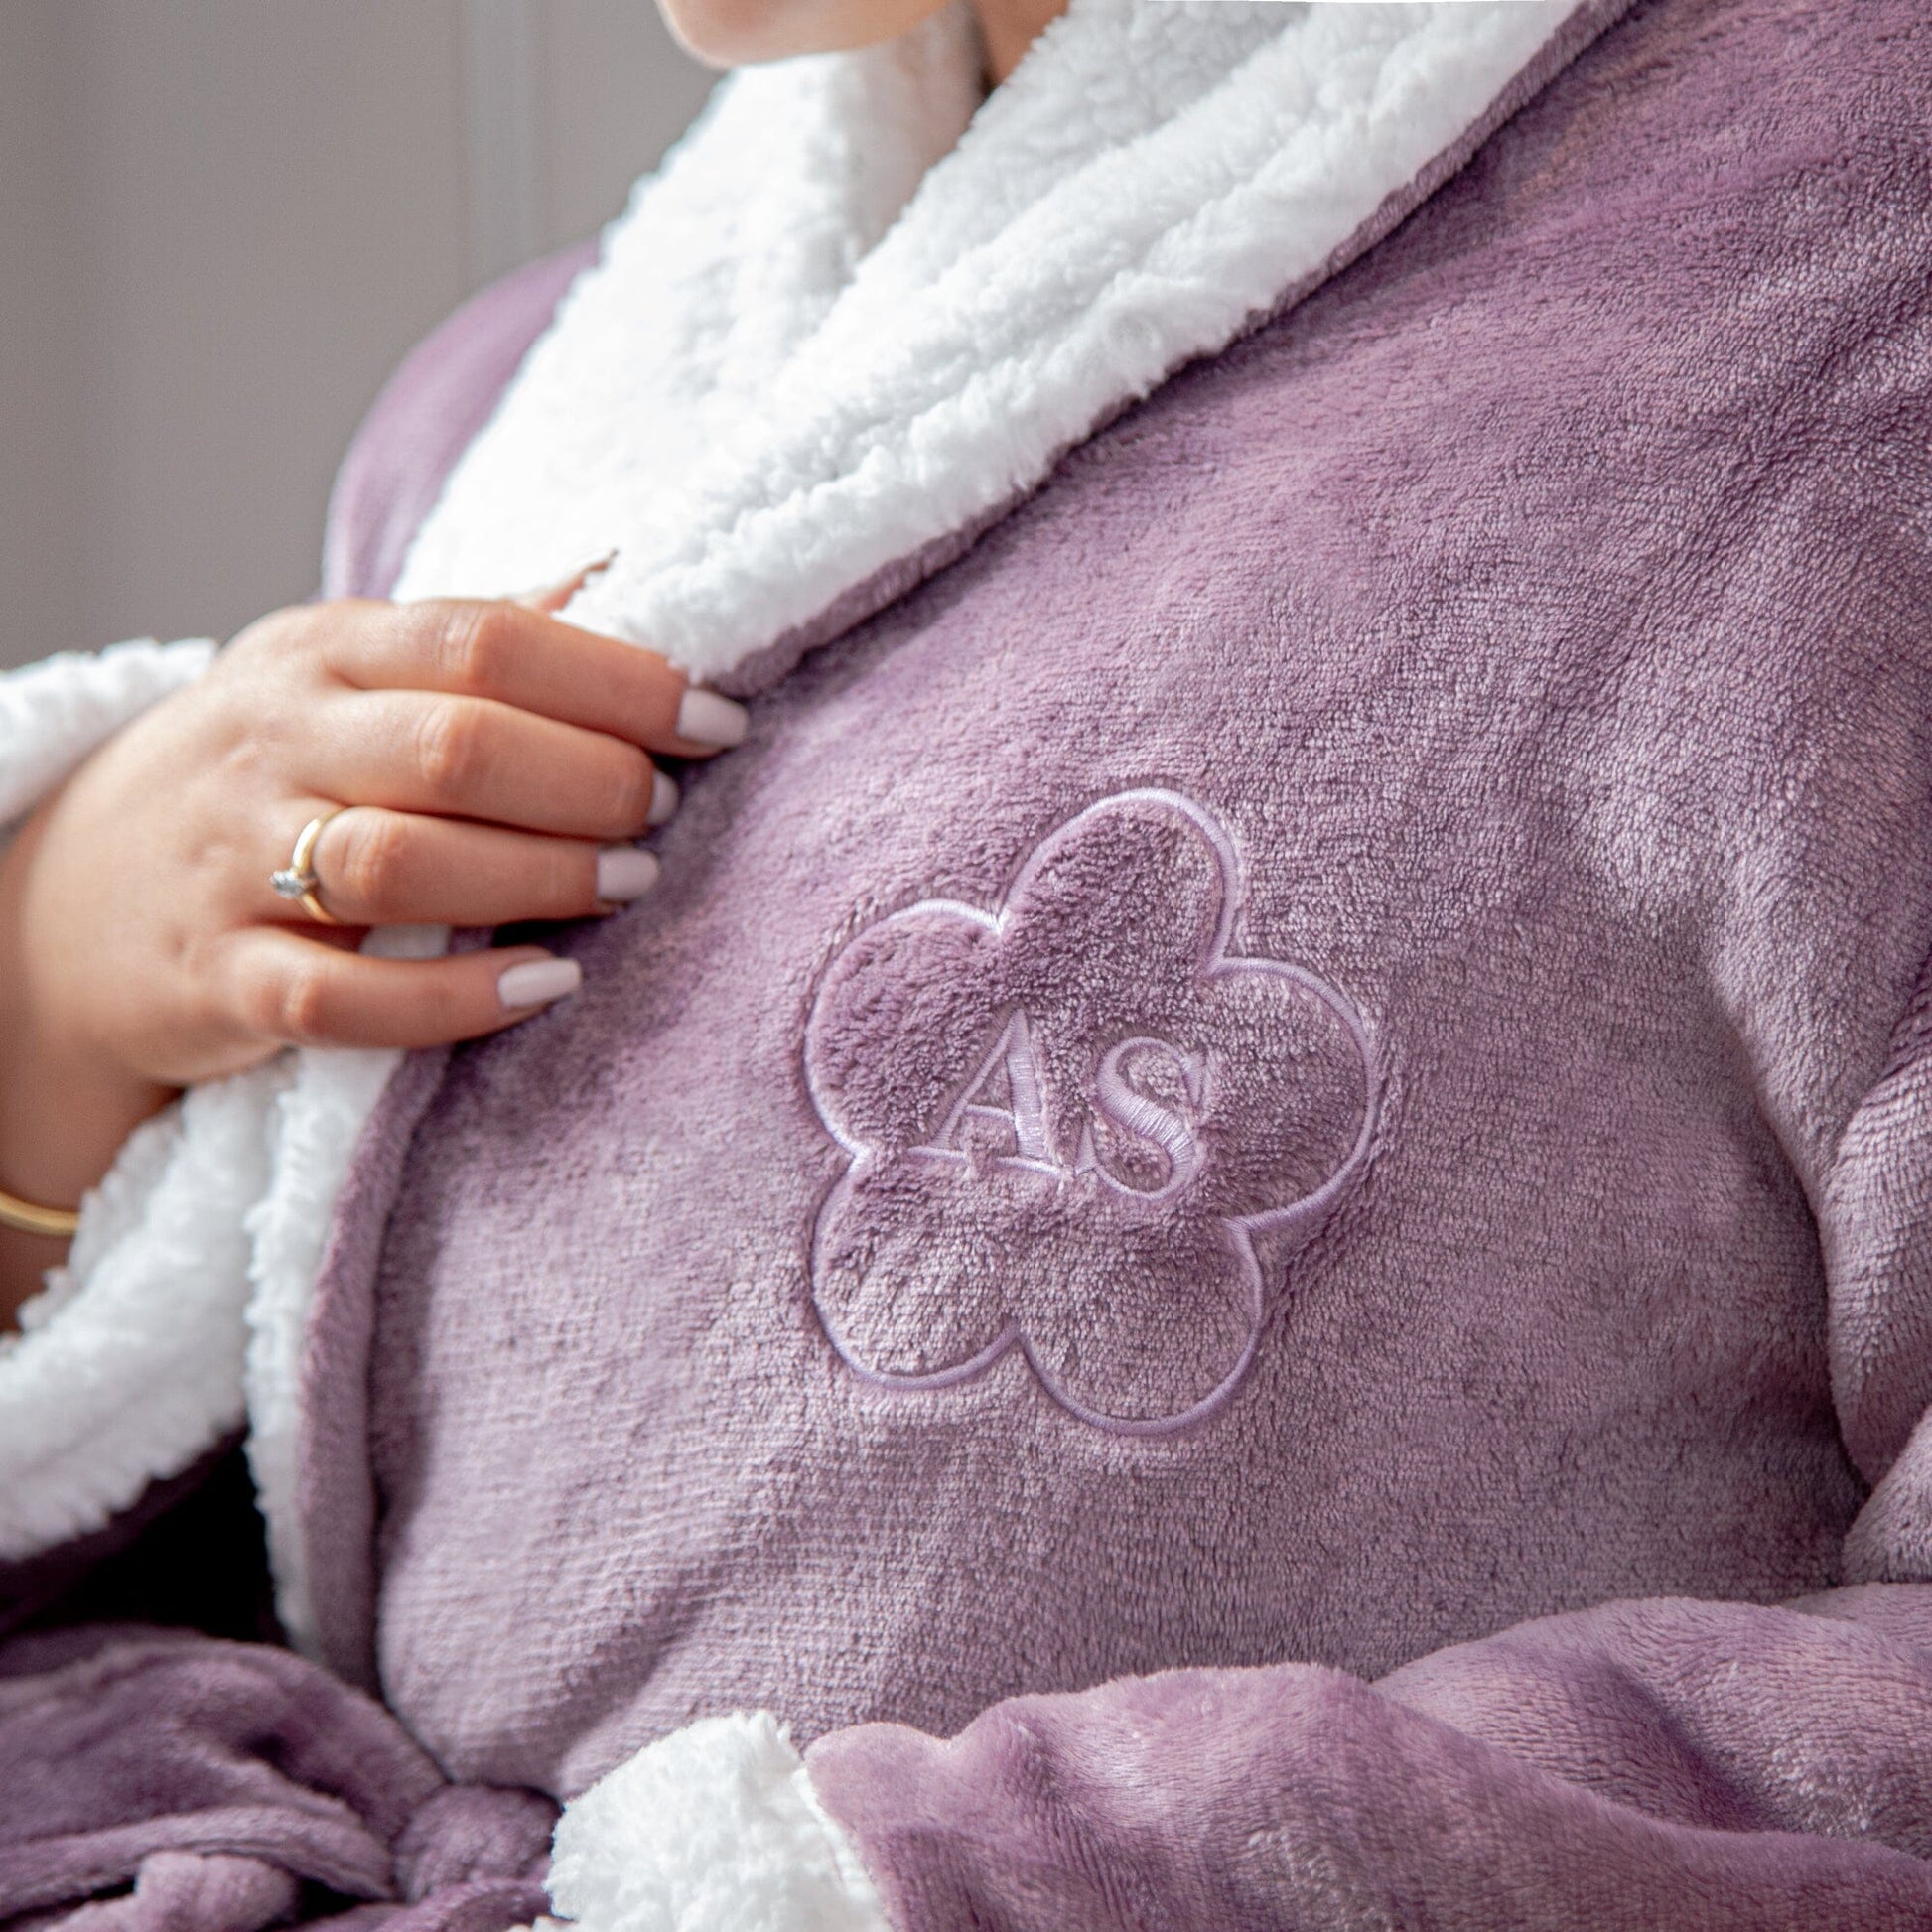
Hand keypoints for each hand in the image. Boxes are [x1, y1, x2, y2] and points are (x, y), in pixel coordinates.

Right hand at [0, 591, 744, 1317]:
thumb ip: (475, 636)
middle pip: (454, 745)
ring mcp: (238, 862)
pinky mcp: (225, 979)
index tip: (714, 721)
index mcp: (320, 650)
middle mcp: (275, 742)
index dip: (618, 681)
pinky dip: (455, 1000)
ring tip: (628, 882)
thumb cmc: (262, 772)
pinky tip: (543, 983)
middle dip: (590, 780)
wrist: (72, 900)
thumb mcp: (341, 672)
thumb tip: (622, 574)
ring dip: (540, 875)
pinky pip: (344, 1000)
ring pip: (401, 863)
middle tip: (662, 810)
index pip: (485, 639)